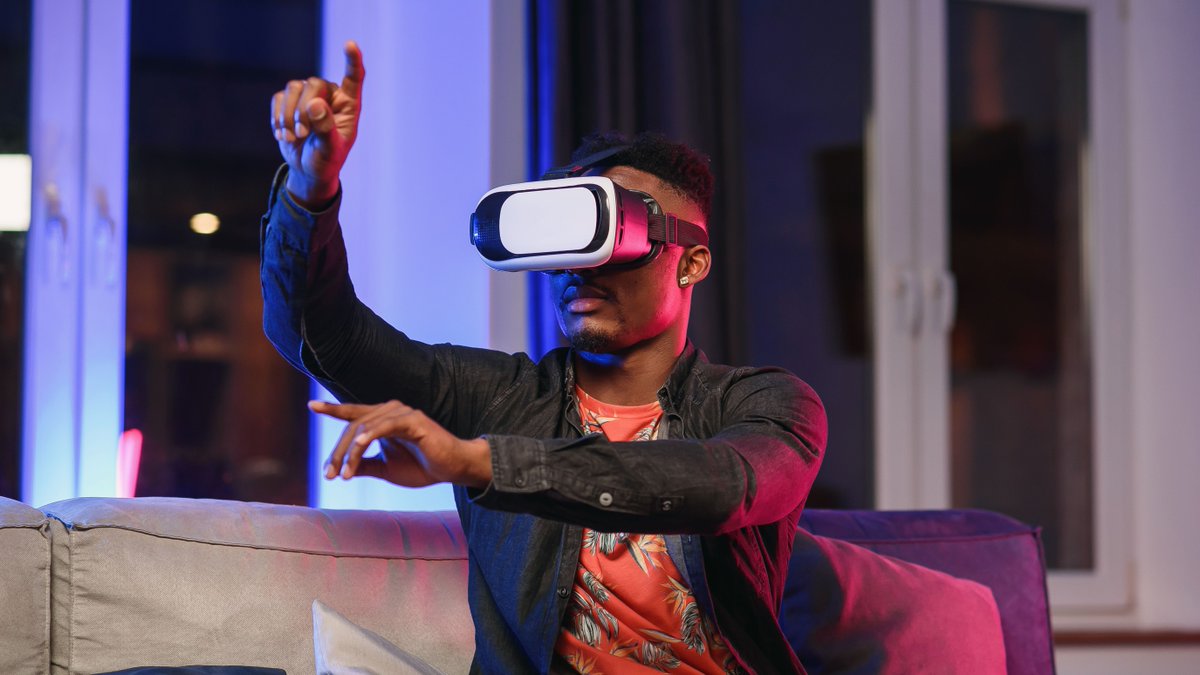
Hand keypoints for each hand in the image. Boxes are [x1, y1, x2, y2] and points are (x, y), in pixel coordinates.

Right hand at [270, 41, 365, 207]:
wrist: (307, 170)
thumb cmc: (326, 161)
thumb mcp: (330, 150)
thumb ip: (326, 128)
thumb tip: (315, 104)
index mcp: (348, 105)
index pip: (354, 78)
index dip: (352, 60)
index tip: (350, 44)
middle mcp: (330, 95)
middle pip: (313, 84)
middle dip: (303, 109)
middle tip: (302, 133)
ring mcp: (309, 96)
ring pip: (293, 88)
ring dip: (288, 115)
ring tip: (292, 138)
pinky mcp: (289, 102)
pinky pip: (278, 98)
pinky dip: (277, 118)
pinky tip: (282, 135)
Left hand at [309, 400, 492, 488]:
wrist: (452, 469)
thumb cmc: (422, 467)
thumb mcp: (386, 469)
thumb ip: (364, 465)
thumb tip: (343, 469)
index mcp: (383, 420)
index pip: (353, 413)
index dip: (333, 409)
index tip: (312, 407)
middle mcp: (390, 411)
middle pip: (353, 425)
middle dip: (337, 452)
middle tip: (329, 475)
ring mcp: (402, 413)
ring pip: (364, 427)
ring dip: (350, 452)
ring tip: (343, 475)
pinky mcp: (414, 420)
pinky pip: (386, 425)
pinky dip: (370, 434)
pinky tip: (359, 444)